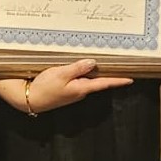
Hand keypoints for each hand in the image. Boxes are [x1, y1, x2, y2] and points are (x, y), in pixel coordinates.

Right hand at [0, 59, 132, 114]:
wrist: (30, 99)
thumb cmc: (44, 87)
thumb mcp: (61, 74)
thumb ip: (78, 68)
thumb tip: (93, 63)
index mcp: (82, 88)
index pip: (104, 83)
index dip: (118, 80)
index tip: (131, 79)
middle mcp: (80, 91)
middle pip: (98, 80)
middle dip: (109, 73)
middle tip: (120, 64)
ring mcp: (74, 91)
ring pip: (89, 79)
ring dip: (96, 72)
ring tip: (105, 61)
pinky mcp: (67, 89)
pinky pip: (80, 80)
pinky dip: (84, 72)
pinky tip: (84, 66)